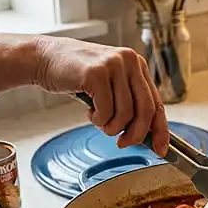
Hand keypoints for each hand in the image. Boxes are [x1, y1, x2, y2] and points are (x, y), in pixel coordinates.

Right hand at [33, 37, 168, 155]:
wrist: (46, 58)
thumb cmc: (77, 76)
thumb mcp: (110, 85)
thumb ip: (128, 103)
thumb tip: (145, 134)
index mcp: (137, 65)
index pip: (157, 103)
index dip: (161, 130)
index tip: (161, 150)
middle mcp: (130, 61)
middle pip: (146, 110)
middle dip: (136, 134)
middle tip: (123, 143)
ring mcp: (113, 65)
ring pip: (125, 114)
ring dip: (111, 127)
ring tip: (99, 120)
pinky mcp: (96, 73)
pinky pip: (106, 111)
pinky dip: (98, 119)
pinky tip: (89, 111)